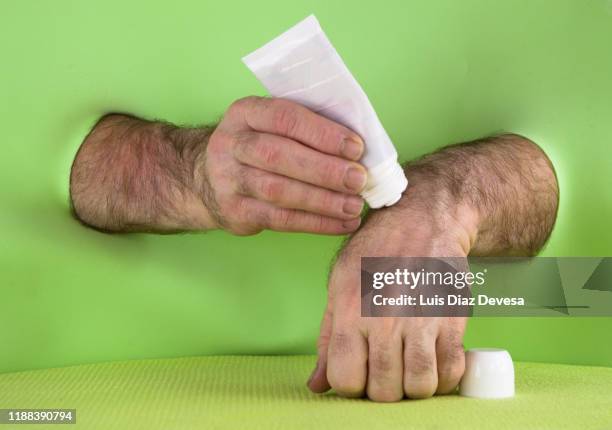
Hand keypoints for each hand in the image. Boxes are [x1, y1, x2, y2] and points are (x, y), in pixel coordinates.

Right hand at [199, 96, 367, 234]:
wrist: (206, 178)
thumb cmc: (257, 146)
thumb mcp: (269, 125)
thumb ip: (306, 128)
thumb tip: (359, 148)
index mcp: (245, 113)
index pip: (284, 117)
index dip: (322, 133)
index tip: (356, 147)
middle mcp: (231, 144)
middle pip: (278, 155)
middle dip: (324, 169)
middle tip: (359, 179)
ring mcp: (229, 180)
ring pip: (279, 191)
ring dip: (323, 200)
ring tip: (354, 206)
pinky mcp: (235, 212)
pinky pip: (280, 219)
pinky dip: (316, 223)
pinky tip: (342, 224)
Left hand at [307, 190, 474, 400]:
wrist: (422, 218)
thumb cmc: (375, 250)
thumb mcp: (340, 284)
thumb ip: (328, 337)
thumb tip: (317, 383)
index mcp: (349, 309)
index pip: (345, 378)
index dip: (351, 384)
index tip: (359, 372)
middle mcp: (384, 318)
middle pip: (384, 390)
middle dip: (383, 388)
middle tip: (386, 369)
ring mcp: (421, 318)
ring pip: (419, 386)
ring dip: (414, 386)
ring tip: (410, 367)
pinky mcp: (452, 317)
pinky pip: (452, 370)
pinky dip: (445, 377)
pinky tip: (434, 361)